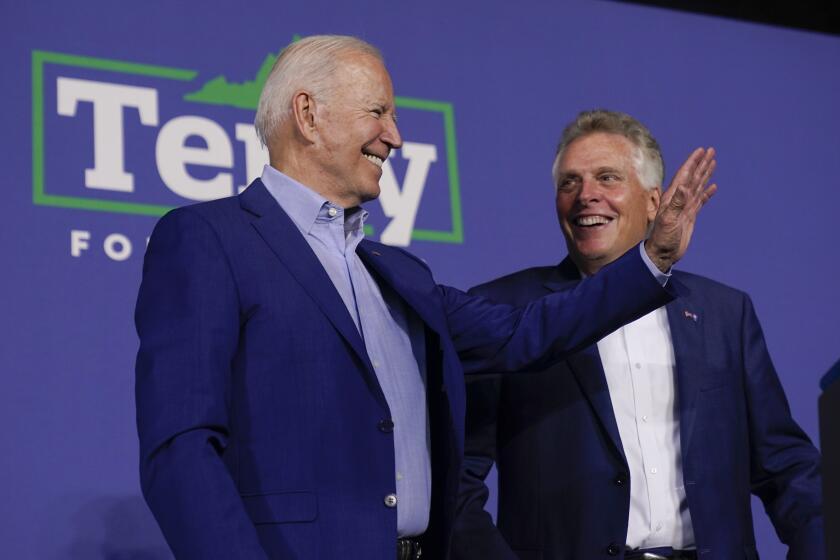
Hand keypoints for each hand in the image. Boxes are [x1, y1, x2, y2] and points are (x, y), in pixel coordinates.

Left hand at [645, 147, 716, 271]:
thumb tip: (683, 186)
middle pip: (693, 177)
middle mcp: (679, 199)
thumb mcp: (669, 220)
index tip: (701, 151)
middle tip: (711, 150)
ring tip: (713, 162)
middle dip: (702, 164)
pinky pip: (701, 200)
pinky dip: (707, 192)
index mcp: (672, 198)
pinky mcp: (690, 215)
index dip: (693, 162)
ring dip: (705, 174)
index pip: (685, 176)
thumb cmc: (663, 238)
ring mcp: (685, 207)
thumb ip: (676, 203)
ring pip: (698, 186)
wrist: (663, 253)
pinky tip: (713, 187)